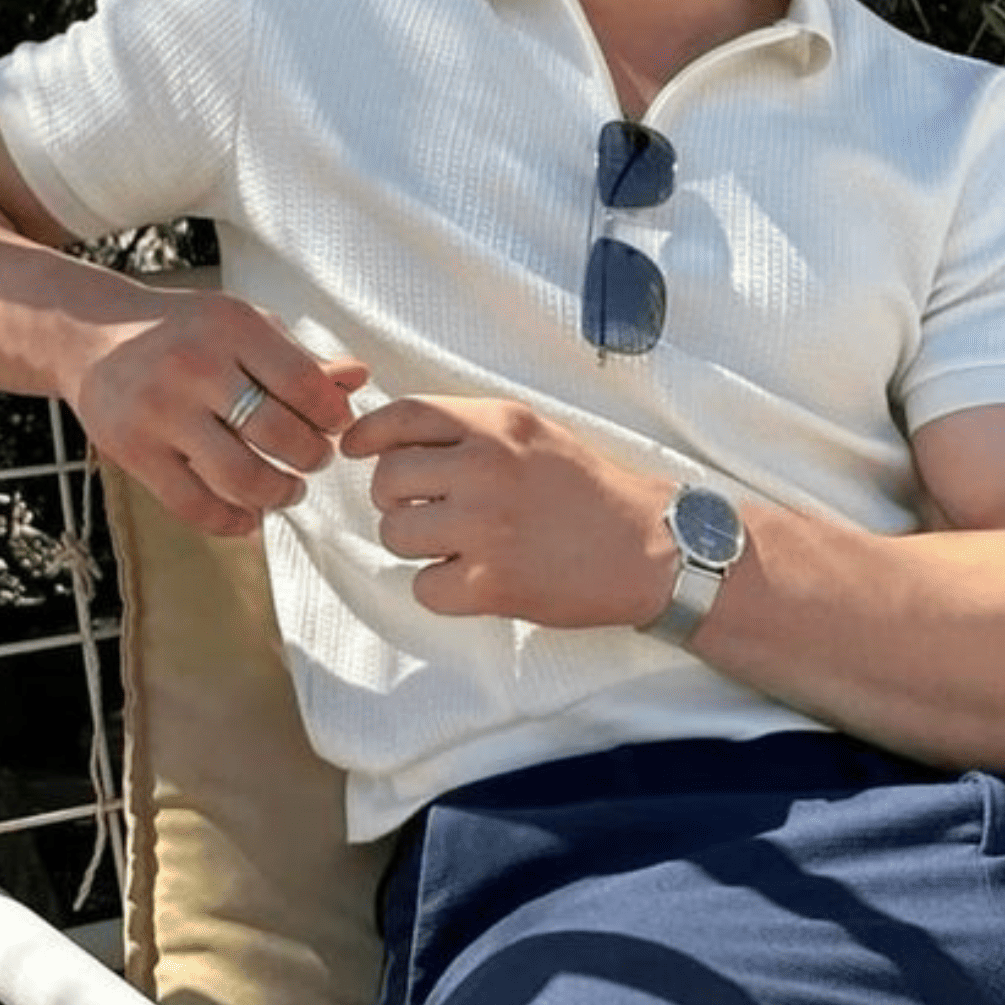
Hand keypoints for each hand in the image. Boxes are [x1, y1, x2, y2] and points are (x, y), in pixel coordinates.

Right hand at [68, 286, 366, 535]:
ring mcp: (160, 411)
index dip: (333, 415)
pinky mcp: (133, 451)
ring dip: (280, 493)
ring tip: (289, 489)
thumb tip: (359, 377)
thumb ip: (299, 357)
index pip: (304, 383)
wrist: (92, 335)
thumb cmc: (185, 331)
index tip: (337, 426)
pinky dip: (232, 521)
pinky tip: (250, 516)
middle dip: (312, 457)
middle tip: (315, 459)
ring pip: (241, 476)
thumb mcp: (242, 326)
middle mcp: (194, 365)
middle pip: (278, 434)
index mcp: (231, 326)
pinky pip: (194, 504)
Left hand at [341, 395, 672, 628]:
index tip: (355, 450)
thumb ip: (470, 428)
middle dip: (396, 499)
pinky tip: (473, 577)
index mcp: (497, 423)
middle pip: (387, 480)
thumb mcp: (533, 431)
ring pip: (395, 535)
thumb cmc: (588, 488)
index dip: (367, 435)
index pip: (402, 416)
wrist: (650, 546)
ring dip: (415, 544)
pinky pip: (424, 587)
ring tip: (456, 544)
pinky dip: (440, 588)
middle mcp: (487, 468)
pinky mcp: (492, 584)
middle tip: (427, 510)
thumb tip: (393, 438)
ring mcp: (487, 527)